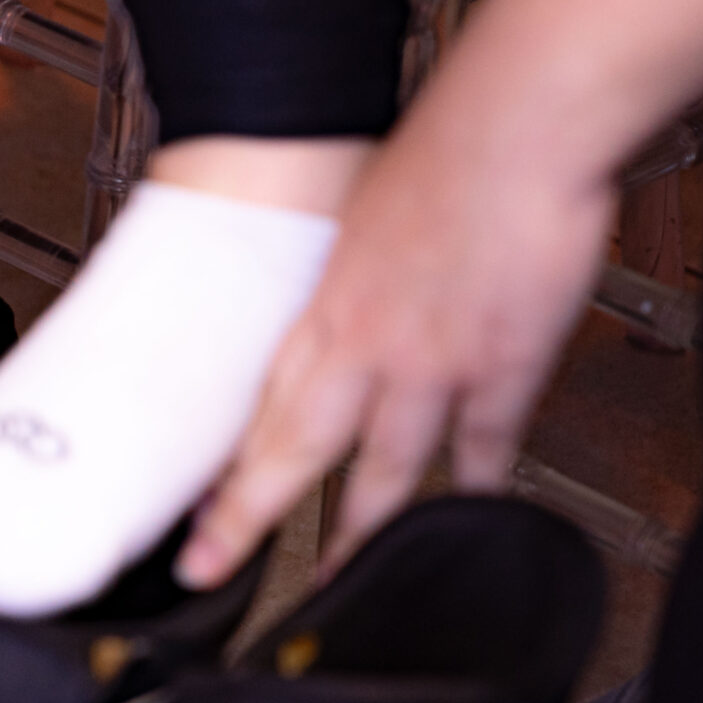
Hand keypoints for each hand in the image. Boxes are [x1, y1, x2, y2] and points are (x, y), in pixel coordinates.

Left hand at [176, 106, 614, 587]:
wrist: (510, 125)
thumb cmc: (438, 153)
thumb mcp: (356, 220)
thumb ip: (345, 277)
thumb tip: (340, 296)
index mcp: (320, 303)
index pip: (257, 402)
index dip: (223, 460)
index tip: (192, 503)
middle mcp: (363, 342)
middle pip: (291, 450)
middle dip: (246, 517)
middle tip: (211, 565)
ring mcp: (431, 363)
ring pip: (383, 470)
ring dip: (360, 532)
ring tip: (338, 578)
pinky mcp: (503, 366)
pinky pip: (484, 449)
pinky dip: (475, 487)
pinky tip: (466, 517)